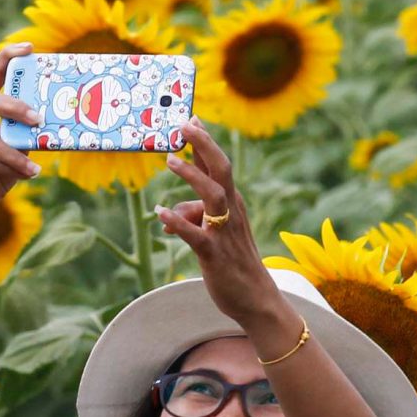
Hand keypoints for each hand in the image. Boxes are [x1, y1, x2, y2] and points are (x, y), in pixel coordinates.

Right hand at [0, 44, 39, 263]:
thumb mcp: (16, 149)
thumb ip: (25, 132)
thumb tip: (53, 120)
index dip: (8, 58)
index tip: (29, 47)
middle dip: (14, 107)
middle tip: (38, 117)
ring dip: (14, 154)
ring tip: (35, 168)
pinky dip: (4, 167)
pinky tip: (25, 175)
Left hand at [158, 125, 289, 334]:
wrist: (256, 299)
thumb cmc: (234, 263)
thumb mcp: (213, 233)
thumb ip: (192, 216)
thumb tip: (168, 212)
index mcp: (232, 204)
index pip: (218, 166)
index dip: (204, 142)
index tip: (191, 118)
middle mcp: (231, 212)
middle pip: (221, 170)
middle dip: (204, 145)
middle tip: (185, 124)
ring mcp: (224, 232)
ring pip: (213, 196)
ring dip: (192, 176)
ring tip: (170, 159)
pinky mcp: (215, 255)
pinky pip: (196, 235)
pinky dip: (179, 223)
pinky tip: (160, 214)